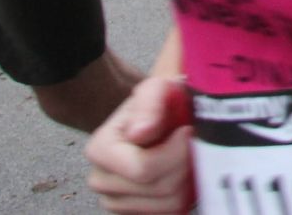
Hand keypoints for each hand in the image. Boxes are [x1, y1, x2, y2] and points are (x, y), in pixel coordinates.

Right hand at [86, 76, 194, 213]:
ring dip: (187, 179)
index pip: (144, 169)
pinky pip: (170, 213)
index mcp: (99, 150)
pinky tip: (182, 172)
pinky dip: (184, 194)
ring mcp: (116, 201)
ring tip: (186, 155)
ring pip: (169, 204)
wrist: (159, 117)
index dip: (177, 152)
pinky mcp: (135, 213)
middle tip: (192, 143)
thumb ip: (149, 105)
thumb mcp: (155, 89)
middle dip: (185, 164)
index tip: (187, 130)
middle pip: (159, 188)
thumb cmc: (159, 103)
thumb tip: (139, 134)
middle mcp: (101, 180)